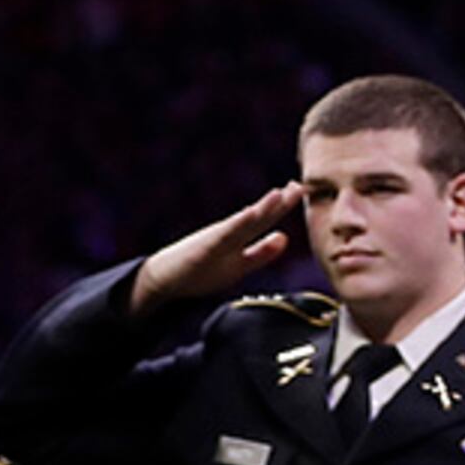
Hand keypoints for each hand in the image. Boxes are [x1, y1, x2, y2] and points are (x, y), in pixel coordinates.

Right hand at [129, 183, 306, 317]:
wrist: (162, 280)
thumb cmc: (198, 272)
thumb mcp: (238, 265)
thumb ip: (261, 253)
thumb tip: (284, 237)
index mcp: (238, 237)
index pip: (265, 219)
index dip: (283, 205)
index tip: (302, 189)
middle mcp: (229, 233)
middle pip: (258, 216)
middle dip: (280, 201)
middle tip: (300, 184)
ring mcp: (216, 239)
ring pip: (243, 222)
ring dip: (261, 208)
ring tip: (280, 193)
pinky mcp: (203, 247)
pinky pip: (224, 235)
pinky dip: (239, 223)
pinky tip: (251, 213)